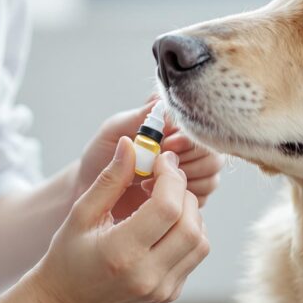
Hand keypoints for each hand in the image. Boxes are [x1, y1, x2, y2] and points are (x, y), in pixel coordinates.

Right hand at [29, 138, 209, 302]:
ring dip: (190, 213)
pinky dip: (188, 232)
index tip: (162, 162)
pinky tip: (165, 224)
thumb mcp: (82, 214)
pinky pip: (194, 255)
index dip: (171, 178)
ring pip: (200, 241)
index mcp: (121, 253)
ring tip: (167, 201)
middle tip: (167, 178)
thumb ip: (110, 179)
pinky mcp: (170, 294)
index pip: (167, 209)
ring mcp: (162, 289)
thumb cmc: (68, 256)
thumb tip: (132, 143)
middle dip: (184, 192)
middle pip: (190, 224)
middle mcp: (147, 275)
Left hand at [74, 98, 222, 221]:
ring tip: (149, 182)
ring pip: (211, 178)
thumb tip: (162, 101)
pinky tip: (152, 198)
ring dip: (184, 182)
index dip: (188, 139)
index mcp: (173, 129)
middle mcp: (186, 151)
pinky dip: (179, 201)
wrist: (88, 191)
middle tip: (155, 167)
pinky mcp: (185, 200)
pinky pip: (201, 200)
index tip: (166, 144)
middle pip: (213, 155)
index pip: (201, 129)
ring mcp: (189, 176)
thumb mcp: (114, 131)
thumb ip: (138, 116)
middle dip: (188, 162)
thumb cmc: (99, 157)